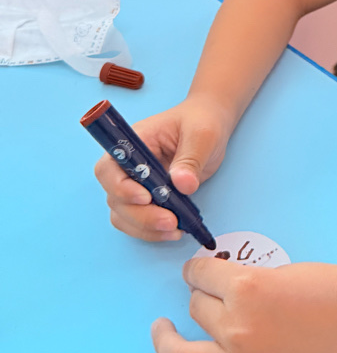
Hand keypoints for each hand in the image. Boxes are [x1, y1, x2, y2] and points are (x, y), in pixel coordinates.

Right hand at [94, 95, 233, 241]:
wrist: (211, 124)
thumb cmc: (202, 121)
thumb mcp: (202, 134)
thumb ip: (191, 158)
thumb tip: (183, 185)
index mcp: (134, 142)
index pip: (109, 168)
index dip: (120, 187)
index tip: (146, 197)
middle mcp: (128, 165)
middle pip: (115, 198)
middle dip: (140, 215)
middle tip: (170, 222)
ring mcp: (136, 183)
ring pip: (124, 215)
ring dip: (145, 227)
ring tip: (176, 230)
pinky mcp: (149, 198)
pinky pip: (138, 221)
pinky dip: (152, 231)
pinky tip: (175, 230)